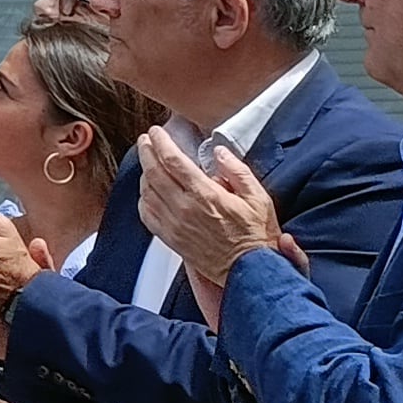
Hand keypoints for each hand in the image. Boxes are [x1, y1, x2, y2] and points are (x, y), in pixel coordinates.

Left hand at [136, 132, 287, 293]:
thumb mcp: (258, 198)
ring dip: (144, 173)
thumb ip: (237, 171)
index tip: (156, 132)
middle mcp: (185, 208)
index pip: (173, 161)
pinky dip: (143, 198)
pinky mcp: (171, 239)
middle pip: (153, 172)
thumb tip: (219, 152)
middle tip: (146, 140)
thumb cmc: (257, 236)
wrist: (251, 271)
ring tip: (148, 161)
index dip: (161, 142)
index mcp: (206, 195)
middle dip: (147, 151)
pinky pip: (147, 214)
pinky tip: (148, 191)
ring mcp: (175, 225)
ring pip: (147, 192)